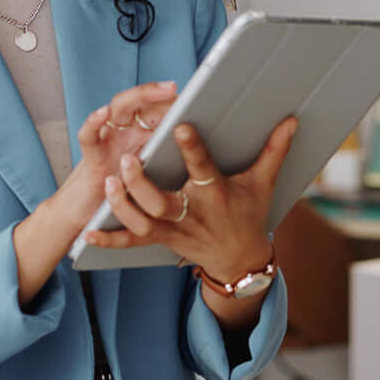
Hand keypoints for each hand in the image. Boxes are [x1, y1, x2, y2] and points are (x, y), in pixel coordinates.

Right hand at [48, 81, 180, 222]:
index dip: (172, 99)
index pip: (157, 106)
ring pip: (117, 107)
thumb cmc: (130, 196)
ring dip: (135, 98)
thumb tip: (204, 144)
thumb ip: (173, 157)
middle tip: (174, 88)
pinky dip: (93, 122)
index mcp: (141, 134)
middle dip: (156, 92)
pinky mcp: (92, 157)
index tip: (193, 94)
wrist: (98, 220)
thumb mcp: (157, 175)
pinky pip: (88, 136)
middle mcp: (124, 132)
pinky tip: (103, 113)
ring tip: (151, 93)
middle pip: (139, 101)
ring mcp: (107, 141)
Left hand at [83, 116, 297, 279]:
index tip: (179, 126)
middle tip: (127, 160)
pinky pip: (132, 242)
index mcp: (215, 194)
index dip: (192, 148)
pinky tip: (89, 231)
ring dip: (122, 207)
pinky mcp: (161, 240)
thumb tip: (291, 120)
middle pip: (161, 203)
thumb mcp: (262, 183)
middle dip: (141, 184)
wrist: (239, 259)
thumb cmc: (248, 214)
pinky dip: (110, 239)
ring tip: (106, 184)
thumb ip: (273, 150)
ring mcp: (173, 230)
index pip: (203, 168)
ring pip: (143, 223)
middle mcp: (191, 213)